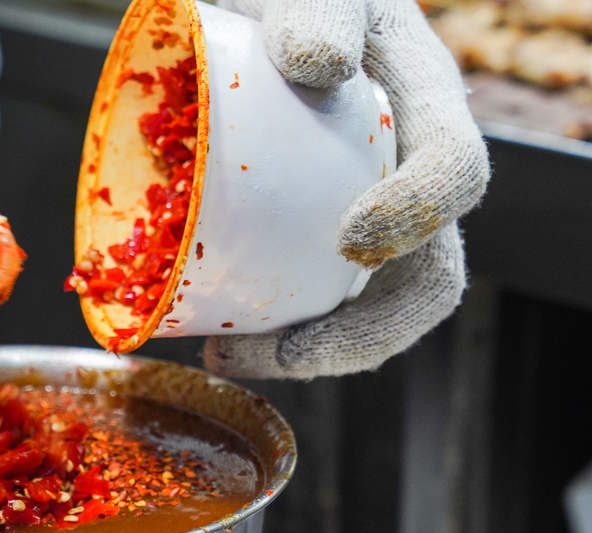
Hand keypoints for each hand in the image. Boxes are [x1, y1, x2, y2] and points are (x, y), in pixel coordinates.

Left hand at [204, 0, 489, 378]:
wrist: (249, 15)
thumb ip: (319, 7)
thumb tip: (321, 67)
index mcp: (425, 102)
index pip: (457, 170)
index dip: (418, 215)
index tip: (350, 242)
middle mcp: (405, 168)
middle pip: (427, 276)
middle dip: (364, 332)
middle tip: (286, 353)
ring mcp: (362, 206)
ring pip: (367, 305)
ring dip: (309, 351)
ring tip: (230, 358)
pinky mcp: (311, 232)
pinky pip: (307, 295)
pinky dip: (269, 328)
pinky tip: (215, 338)